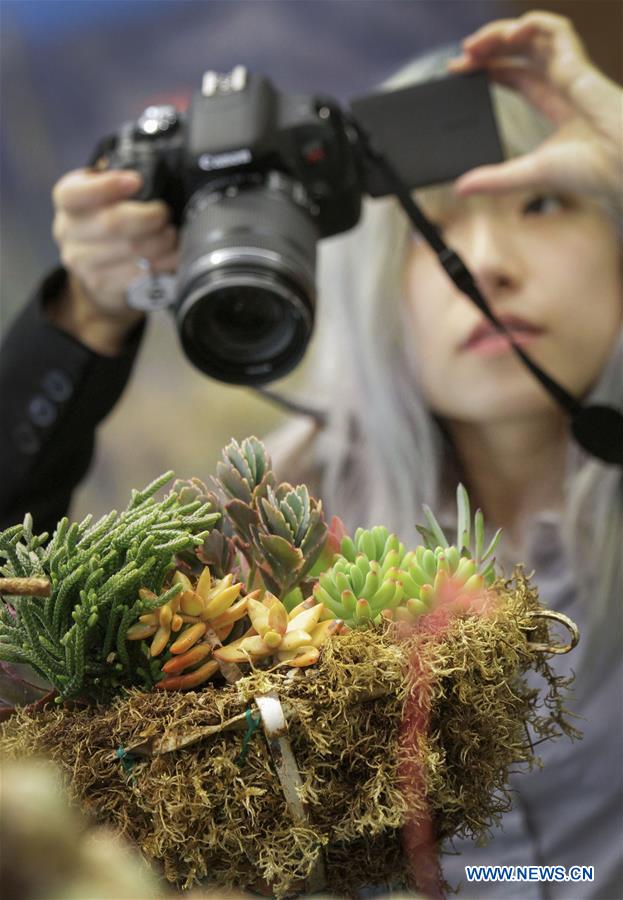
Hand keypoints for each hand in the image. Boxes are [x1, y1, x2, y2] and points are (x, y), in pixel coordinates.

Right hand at [49, 168, 178, 353]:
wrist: (98, 272)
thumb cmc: (108, 224)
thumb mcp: (105, 196)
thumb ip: (119, 182)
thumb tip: (151, 170)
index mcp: (68, 202)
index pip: (75, 194)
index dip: (107, 187)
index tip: (136, 181)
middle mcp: (68, 233)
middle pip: (113, 223)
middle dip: (150, 217)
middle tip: (164, 214)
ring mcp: (83, 264)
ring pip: (133, 250)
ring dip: (162, 241)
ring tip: (171, 235)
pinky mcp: (103, 287)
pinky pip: (141, 275)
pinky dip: (165, 263)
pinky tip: (172, 255)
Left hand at [449, 12, 622, 222]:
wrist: (621, 165)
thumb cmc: (589, 171)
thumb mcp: (528, 174)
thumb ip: (494, 180)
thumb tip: (461, 188)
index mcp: (556, 105)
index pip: (517, 76)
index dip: (490, 69)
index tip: (462, 71)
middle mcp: (563, 83)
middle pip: (521, 52)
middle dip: (489, 48)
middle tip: (461, 55)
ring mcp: (572, 70)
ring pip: (534, 35)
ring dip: (503, 32)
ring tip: (474, 44)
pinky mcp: (579, 64)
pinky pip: (558, 30)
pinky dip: (533, 24)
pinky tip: (510, 34)